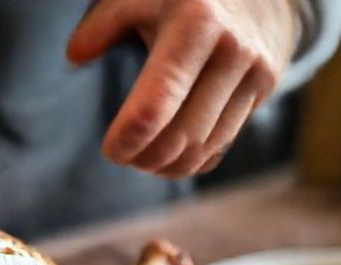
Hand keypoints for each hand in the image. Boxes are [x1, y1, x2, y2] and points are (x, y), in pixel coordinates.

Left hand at [67, 0, 296, 177]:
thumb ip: (104, 24)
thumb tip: (75, 57)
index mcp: (196, 23)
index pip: (157, 103)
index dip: (130, 137)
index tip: (111, 150)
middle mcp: (232, 50)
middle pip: (181, 135)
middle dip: (145, 157)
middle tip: (121, 156)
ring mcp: (256, 73)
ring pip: (204, 147)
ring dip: (166, 165)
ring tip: (141, 158)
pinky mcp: (266, 91)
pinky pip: (224, 144)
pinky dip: (192, 161)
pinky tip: (168, 156)